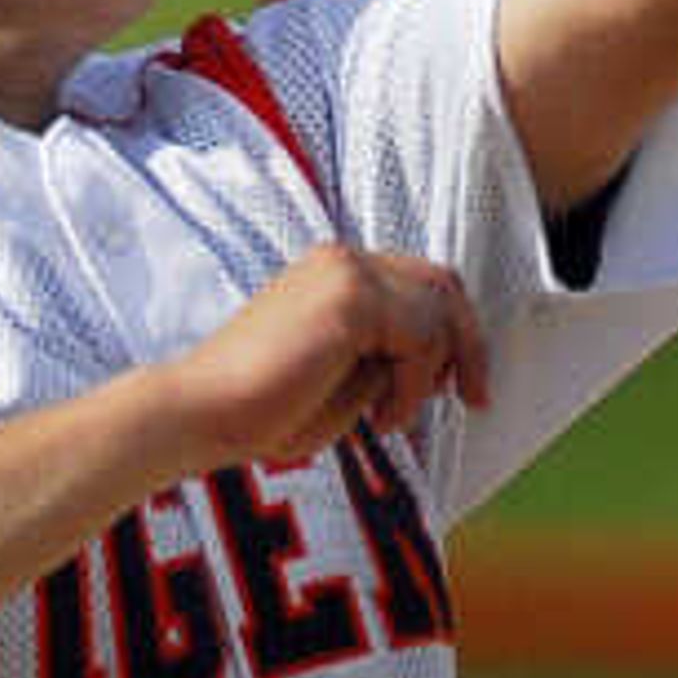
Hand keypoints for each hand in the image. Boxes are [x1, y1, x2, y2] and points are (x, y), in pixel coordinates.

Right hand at [172, 248, 490, 474]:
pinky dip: (413, 386)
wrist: (205, 412)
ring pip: (438, 313)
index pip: (423, 283)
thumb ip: (387, 357)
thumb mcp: (347, 380)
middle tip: (473, 399)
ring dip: (427, 379)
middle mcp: (342, 260)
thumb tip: (442, 362)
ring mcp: (345, 271)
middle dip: (469, 344)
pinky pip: (422, 337)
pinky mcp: (348, 297)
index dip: (457, 332)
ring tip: (386, 417)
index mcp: (335, 274)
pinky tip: (378, 416)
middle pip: (443, 283)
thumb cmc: (265, 411)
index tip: (465, 389)